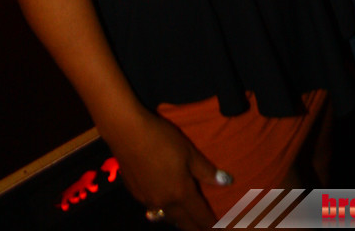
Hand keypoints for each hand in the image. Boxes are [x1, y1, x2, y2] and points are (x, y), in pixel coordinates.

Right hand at [112, 110, 230, 230]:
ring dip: (178, 220)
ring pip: (166, 216)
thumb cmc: (162, 139)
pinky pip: (153, 208)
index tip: (217, 228)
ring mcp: (147, 200)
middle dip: (194, 227)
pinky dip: (162, 211)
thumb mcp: (189, 152)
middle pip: (182, 221)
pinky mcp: (135, 194)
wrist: (127, 133)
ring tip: (185, 222)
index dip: (209, 223)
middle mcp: (164, 202)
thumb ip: (207, 171)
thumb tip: (227, 182)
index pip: (199, 214)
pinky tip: (161, 206)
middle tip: (202, 230)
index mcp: (180, 193)